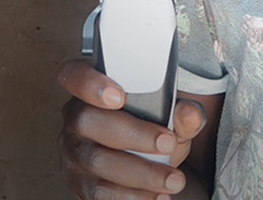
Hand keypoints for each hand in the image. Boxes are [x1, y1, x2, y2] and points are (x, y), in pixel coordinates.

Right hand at [57, 58, 206, 198]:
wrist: (149, 161)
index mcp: (92, 89)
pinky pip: (98, 192)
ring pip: (96, 162)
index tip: (119, 96)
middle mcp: (75, 118)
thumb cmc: (154, 127)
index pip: (74, 75)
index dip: (89, 83)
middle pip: (88, 122)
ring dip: (139, 173)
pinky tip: (157, 196)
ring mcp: (72, 152)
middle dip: (133, 134)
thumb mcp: (173, 117)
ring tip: (173, 180)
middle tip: (168, 142)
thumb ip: (183, 113)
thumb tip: (189, 114)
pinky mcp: (78, 182)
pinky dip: (130, 196)